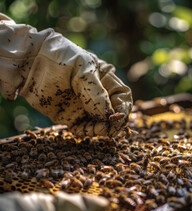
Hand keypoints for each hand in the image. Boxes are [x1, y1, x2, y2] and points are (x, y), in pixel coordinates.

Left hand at [0, 14, 132, 136]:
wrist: (30, 63)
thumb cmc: (59, 59)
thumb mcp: (82, 69)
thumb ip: (96, 92)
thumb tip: (107, 115)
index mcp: (105, 81)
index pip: (122, 97)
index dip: (124, 109)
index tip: (117, 117)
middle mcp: (98, 96)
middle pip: (114, 114)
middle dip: (113, 123)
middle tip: (107, 129)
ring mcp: (85, 107)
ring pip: (101, 125)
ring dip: (100, 130)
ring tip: (92, 130)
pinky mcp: (72, 117)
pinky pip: (84, 130)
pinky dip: (85, 133)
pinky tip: (78, 129)